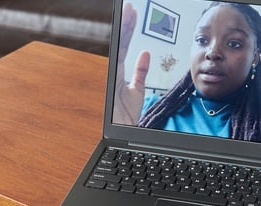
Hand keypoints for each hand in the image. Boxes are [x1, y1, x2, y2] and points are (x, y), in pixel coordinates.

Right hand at [113, 2, 150, 124]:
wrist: (125, 136)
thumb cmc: (128, 118)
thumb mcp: (136, 90)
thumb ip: (140, 72)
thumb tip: (145, 53)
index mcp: (118, 74)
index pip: (123, 46)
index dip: (127, 29)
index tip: (132, 12)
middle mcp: (115, 76)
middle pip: (120, 45)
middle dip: (125, 25)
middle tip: (130, 7)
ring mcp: (115, 83)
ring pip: (120, 54)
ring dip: (125, 34)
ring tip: (130, 15)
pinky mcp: (120, 95)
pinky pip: (128, 76)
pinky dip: (137, 64)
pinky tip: (144, 50)